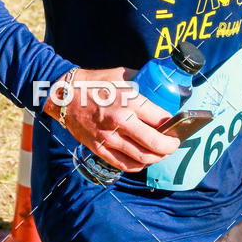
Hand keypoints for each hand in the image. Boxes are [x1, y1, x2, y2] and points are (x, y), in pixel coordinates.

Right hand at [44, 67, 179, 170]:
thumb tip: (161, 89)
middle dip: (170, 147)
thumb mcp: (122, 75)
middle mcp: (120, 122)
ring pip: (142, 158)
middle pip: (156, 144)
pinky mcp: (99, 148)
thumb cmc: (95, 82)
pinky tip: (143, 160)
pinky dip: (138, 165)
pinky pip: (124, 164)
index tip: (177, 126)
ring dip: (157, 158)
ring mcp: (109, 138)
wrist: (64, 95)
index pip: (161, 120)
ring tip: (161, 153)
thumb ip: (142, 83)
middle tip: (174, 143)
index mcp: (129, 102)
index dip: (174, 125)